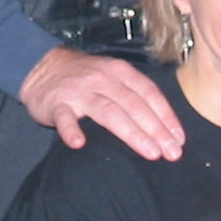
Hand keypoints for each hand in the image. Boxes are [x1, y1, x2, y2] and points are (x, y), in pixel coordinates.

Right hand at [20, 48, 183, 160]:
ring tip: (149, 152)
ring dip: (131, 133)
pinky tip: (79, 144)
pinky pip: (65, 118)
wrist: (41, 67)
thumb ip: (134, 95)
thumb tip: (163, 127)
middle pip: (134, 105)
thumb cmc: (85, 79)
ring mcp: (79, 91)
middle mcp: (102, 79)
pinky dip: (71, 130)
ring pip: (108, 112)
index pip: (149, 94)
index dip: (166, 117)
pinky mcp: (56, 104)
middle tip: (171, 153)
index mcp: (120, 72)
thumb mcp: (112, 77)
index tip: (179, 140)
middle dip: (156, 130)